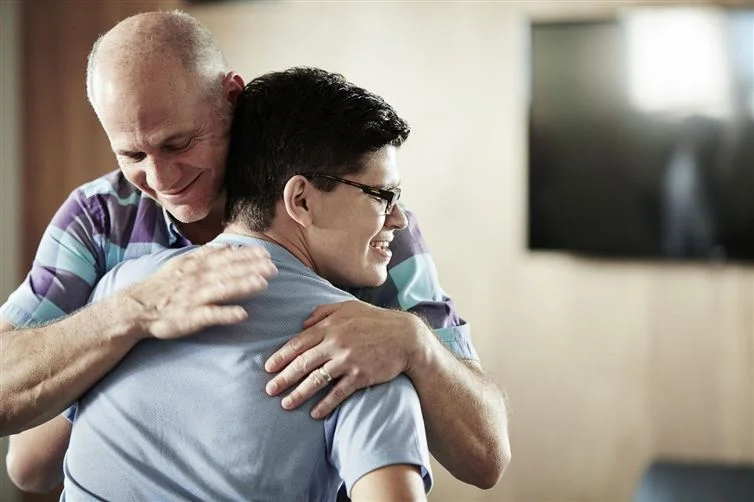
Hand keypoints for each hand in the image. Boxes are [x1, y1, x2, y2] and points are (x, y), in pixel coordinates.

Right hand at [124, 245, 276, 338]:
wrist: (136, 307)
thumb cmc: (165, 286)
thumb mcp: (183, 263)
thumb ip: (207, 254)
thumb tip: (229, 246)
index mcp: (197, 265)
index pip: (226, 257)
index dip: (247, 255)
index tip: (267, 253)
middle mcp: (197, 279)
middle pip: (228, 271)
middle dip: (252, 268)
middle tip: (273, 267)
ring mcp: (194, 298)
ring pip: (222, 290)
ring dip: (242, 286)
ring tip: (262, 283)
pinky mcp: (190, 317)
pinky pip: (210, 315)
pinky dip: (225, 314)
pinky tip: (242, 315)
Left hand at [264, 300, 423, 418]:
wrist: (405, 336)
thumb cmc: (375, 320)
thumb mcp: (348, 307)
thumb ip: (322, 312)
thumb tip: (302, 324)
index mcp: (330, 326)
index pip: (299, 343)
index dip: (281, 356)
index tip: (268, 368)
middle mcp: (336, 343)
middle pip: (303, 363)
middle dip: (283, 378)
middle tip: (269, 390)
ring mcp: (348, 360)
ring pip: (317, 379)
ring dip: (299, 393)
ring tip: (286, 404)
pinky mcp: (360, 375)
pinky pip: (338, 392)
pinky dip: (325, 404)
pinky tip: (315, 413)